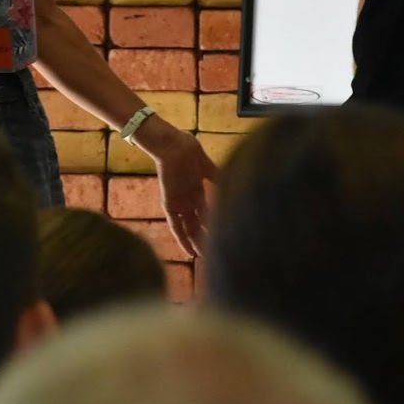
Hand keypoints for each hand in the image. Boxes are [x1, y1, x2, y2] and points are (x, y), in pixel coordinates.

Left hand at [131, 125, 216, 257]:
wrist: (172, 144)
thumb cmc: (188, 151)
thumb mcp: (206, 166)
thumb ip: (217, 177)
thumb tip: (234, 182)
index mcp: (198, 192)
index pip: (207, 215)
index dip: (214, 227)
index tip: (223, 239)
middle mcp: (189, 200)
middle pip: (198, 225)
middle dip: (206, 240)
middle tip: (216, 256)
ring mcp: (180, 203)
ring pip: (188, 228)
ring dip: (195, 243)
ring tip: (204, 259)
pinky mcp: (170, 204)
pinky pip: (174, 224)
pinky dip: (181, 238)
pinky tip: (188, 252)